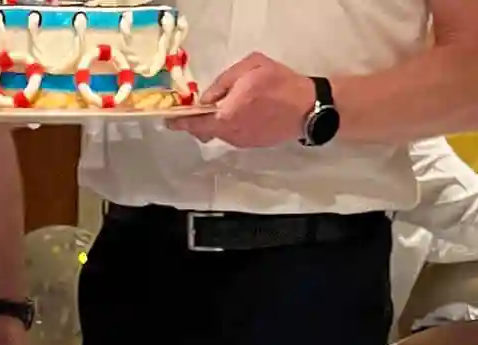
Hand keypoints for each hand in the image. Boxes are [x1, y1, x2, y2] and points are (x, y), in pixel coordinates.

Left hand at [168, 53, 315, 148]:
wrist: (308, 108)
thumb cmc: (280, 82)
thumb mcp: (251, 67)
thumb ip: (223, 81)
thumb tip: (206, 98)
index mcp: (227, 113)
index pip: (195, 122)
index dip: (180, 122)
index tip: (168, 122)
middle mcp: (230, 132)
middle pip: (204, 130)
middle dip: (195, 122)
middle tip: (192, 112)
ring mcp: (241, 141)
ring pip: (218, 133)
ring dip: (214, 123)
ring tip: (221, 108)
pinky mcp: (252, 144)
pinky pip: (231, 135)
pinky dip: (228, 126)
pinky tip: (239, 114)